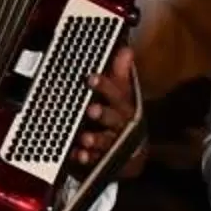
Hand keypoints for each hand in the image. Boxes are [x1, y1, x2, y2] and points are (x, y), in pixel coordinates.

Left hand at [71, 41, 148, 181]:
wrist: (132, 154)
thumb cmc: (123, 117)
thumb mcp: (123, 96)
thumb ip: (121, 75)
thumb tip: (125, 50)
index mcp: (124, 107)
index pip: (117, 94)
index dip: (104, 86)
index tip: (91, 78)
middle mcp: (120, 125)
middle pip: (113, 118)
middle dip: (103, 114)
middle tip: (90, 110)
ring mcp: (113, 144)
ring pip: (106, 141)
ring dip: (95, 139)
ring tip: (84, 138)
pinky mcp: (105, 160)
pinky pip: (96, 160)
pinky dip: (87, 157)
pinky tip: (78, 155)